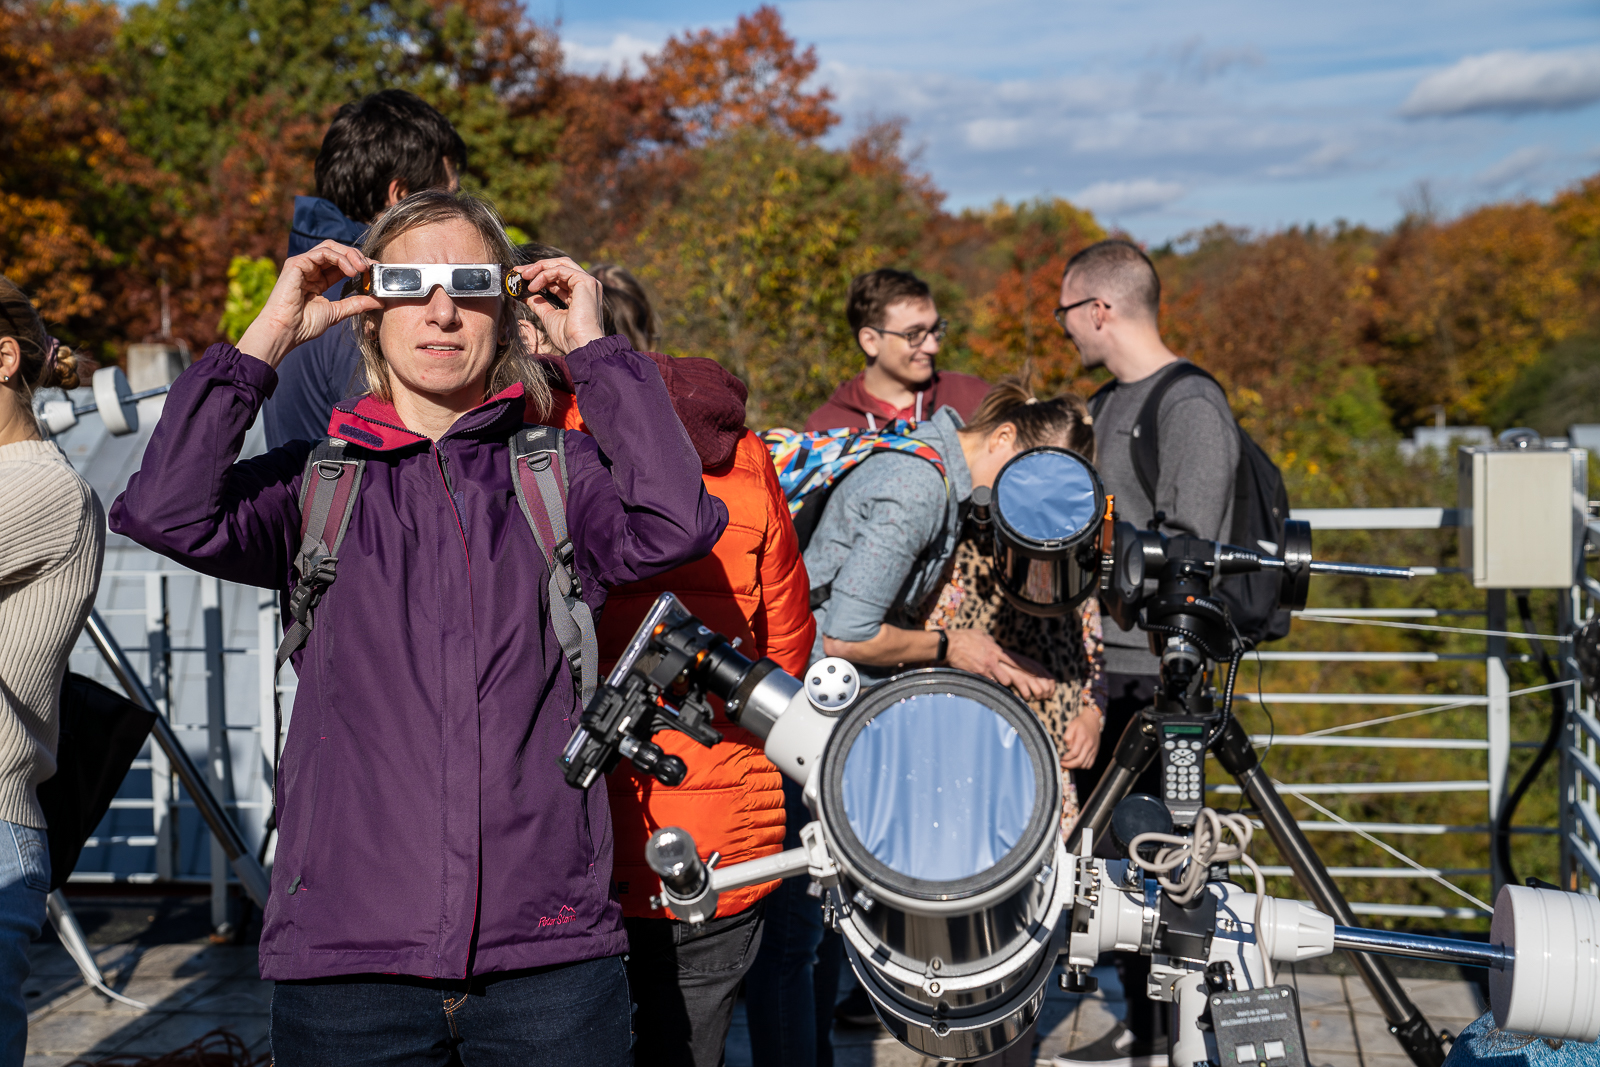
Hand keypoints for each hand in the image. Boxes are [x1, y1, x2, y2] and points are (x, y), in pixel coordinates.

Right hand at [236, 242, 378, 367]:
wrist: (285, 331)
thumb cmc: (304, 325)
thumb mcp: (337, 312)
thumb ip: (356, 304)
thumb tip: (378, 301)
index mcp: (318, 280)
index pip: (342, 264)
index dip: (359, 264)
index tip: (376, 270)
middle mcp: (310, 269)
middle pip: (337, 251)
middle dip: (357, 256)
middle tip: (371, 267)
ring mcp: (302, 264)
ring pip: (330, 247)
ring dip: (350, 255)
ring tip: (363, 268)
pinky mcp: (296, 263)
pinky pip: (322, 252)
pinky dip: (340, 258)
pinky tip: (351, 271)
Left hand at [513, 258, 604, 353]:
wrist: (581, 346)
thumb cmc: (569, 337)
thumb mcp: (549, 316)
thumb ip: (539, 304)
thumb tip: (525, 295)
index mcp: (580, 294)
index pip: (558, 277)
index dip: (540, 275)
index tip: (522, 277)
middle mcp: (586, 286)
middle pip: (560, 265)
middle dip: (538, 267)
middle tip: (520, 272)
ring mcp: (588, 282)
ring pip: (560, 264)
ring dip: (539, 268)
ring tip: (524, 277)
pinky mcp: (585, 281)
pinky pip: (560, 270)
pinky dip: (544, 275)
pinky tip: (533, 286)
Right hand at [945, 629, 1056, 700]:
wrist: (950, 644)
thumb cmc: (965, 638)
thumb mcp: (982, 636)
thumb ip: (991, 642)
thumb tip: (995, 643)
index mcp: (998, 649)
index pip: (1018, 660)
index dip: (1030, 668)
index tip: (1041, 674)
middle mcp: (995, 659)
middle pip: (1016, 672)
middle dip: (1025, 682)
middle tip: (1034, 690)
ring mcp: (987, 668)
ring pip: (1005, 680)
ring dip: (1008, 684)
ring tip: (1015, 690)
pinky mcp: (979, 674)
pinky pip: (991, 683)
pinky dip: (993, 685)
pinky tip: (996, 689)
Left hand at [1060, 710, 1100, 768]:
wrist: (1092, 721)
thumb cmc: (1080, 723)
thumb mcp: (1071, 726)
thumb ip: (1067, 737)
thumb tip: (1068, 749)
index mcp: (1082, 738)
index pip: (1074, 753)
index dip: (1066, 758)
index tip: (1061, 759)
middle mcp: (1089, 745)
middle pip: (1079, 761)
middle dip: (1069, 765)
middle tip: (1063, 764)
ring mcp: (1093, 750)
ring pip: (1085, 765)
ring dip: (1076, 767)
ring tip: (1070, 763)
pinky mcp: (1095, 752)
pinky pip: (1090, 764)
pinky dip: (1083, 766)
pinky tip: (1077, 762)